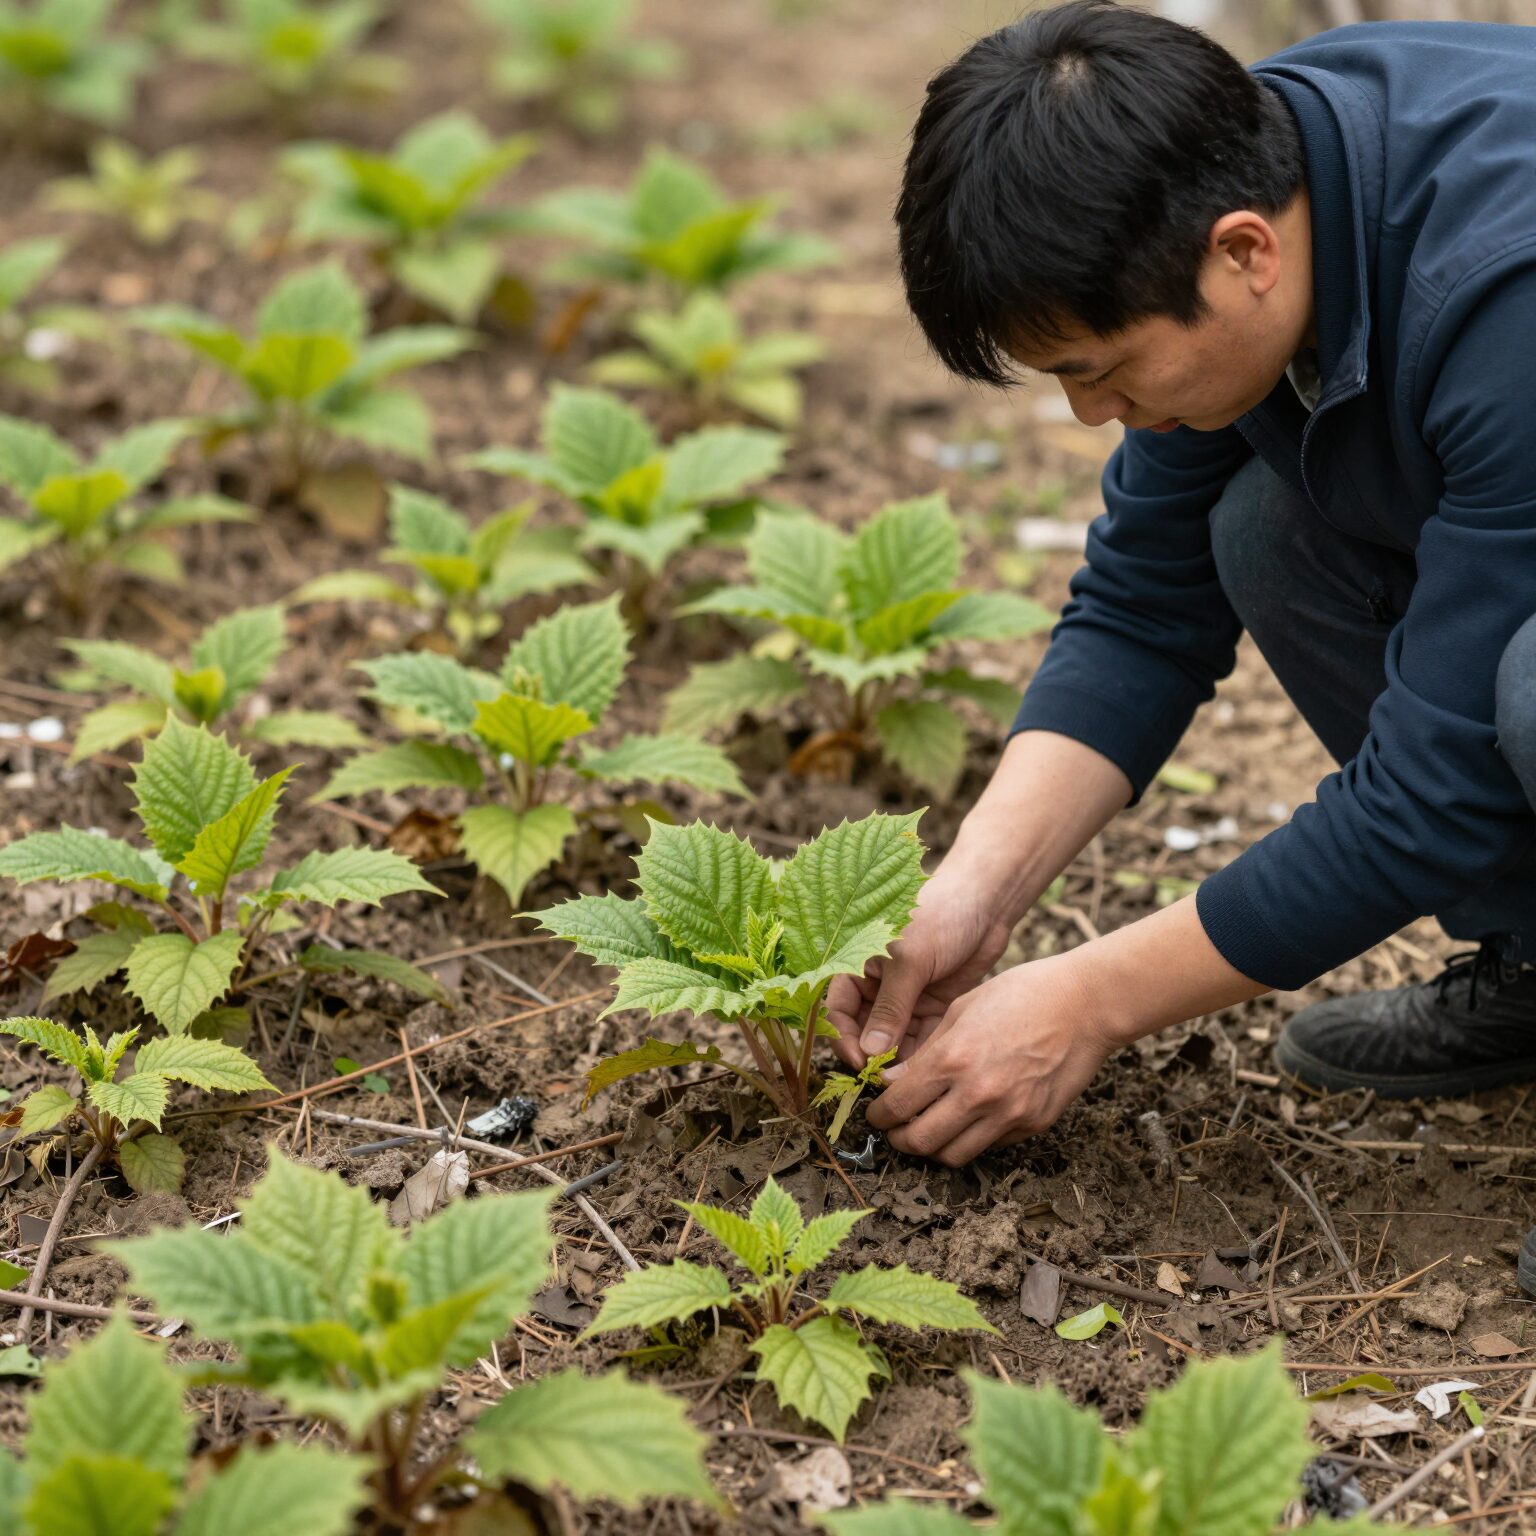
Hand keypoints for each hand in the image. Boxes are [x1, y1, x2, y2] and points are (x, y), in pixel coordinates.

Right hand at [826, 853, 1023, 1072]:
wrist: (987, 901)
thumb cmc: (938, 915)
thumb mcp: (910, 960)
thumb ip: (890, 1007)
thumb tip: (871, 1052)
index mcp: (857, 965)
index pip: (839, 1011)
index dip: (844, 1039)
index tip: (861, 1063)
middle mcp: (877, 985)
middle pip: (865, 1032)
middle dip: (873, 1056)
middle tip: (885, 1080)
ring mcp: (906, 998)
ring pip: (894, 1041)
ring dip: (899, 1061)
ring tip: (909, 1081)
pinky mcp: (933, 1007)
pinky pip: (922, 1039)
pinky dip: (923, 1055)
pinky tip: (929, 1070)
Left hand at [863, 953, 1123, 1165]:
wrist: (1084, 1004)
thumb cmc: (1020, 994)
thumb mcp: (960, 1010)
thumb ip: (925, 1052)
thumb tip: (892, 1083)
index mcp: (953, 1058)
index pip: (898, 1106)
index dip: (879, 1115)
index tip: (876, 1113)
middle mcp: (978, 1093)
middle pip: (920, 1142)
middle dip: (899, 1139)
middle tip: (896, 1129)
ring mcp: (1009, 1113)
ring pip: (953, 1156)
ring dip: (933, 1147)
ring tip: (929, 1129)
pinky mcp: (1033, 1124)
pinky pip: (990, 1145)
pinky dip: (971, 1138)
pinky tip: (969, 1117)